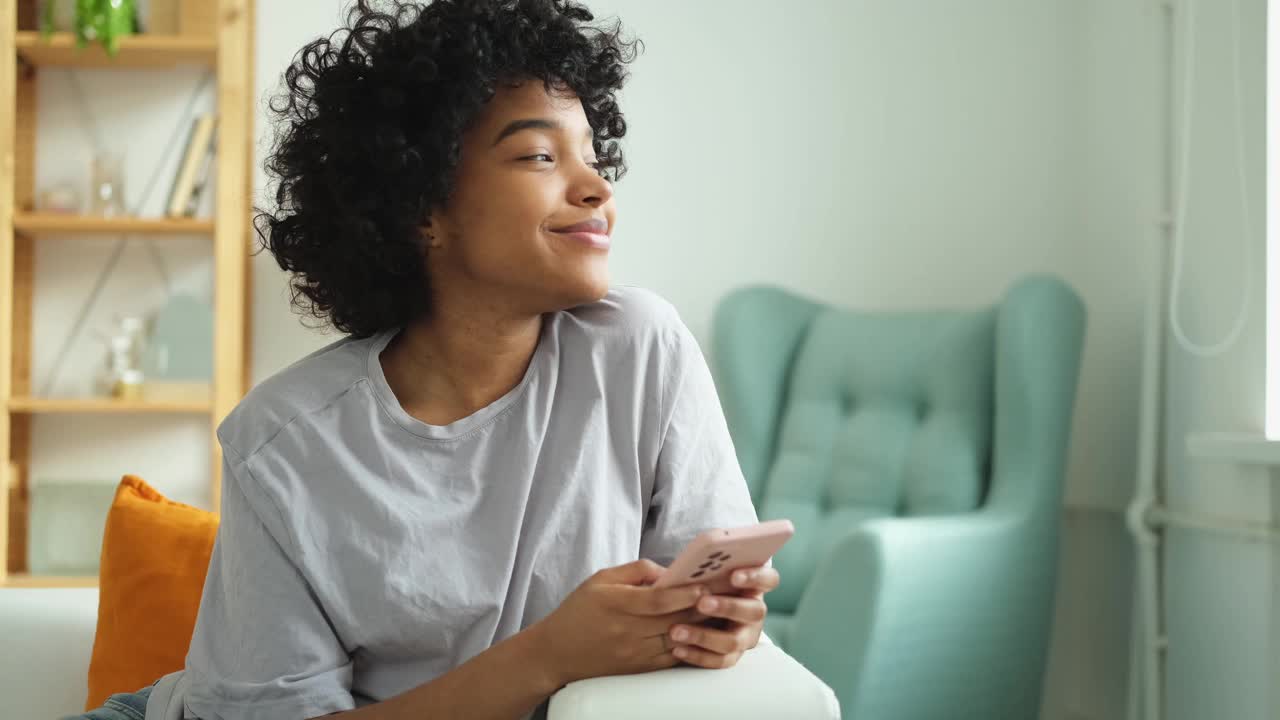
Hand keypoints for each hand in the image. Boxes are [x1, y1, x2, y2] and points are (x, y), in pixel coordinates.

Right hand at [531, 559, 708, 686]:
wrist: (557, 653)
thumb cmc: (579, 611)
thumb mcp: (600, 579)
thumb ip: (634, 570)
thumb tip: (667, 571)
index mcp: (618, 605)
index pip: (658, 600)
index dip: (684, 593)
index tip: (705, 585)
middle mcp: (628, 631)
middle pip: (674, 619)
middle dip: (702, 607)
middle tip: (725, 595)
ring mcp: (635, 653)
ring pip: (678, 640)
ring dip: (702, 628)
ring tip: (722, 614)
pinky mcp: (640, 668)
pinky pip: (672, 658)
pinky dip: (691, 647)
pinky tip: (705, 636)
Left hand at [665, 565, 779, 669]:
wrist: (698, 613)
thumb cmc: (704, 584)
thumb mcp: (704, 574)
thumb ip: (694, 568)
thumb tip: (657, 568)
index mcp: (755, 586)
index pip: (768, 579)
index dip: (755, 577)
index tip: (734, 576)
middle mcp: (755, 611)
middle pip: (754, 611)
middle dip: (727, 607)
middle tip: (701, 603)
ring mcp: (746, 636)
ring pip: (733, 641)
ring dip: (704, 636)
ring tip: (677, 631)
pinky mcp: (732, 656)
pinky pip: (719, 661)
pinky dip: (697, 655)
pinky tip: (677, 649)